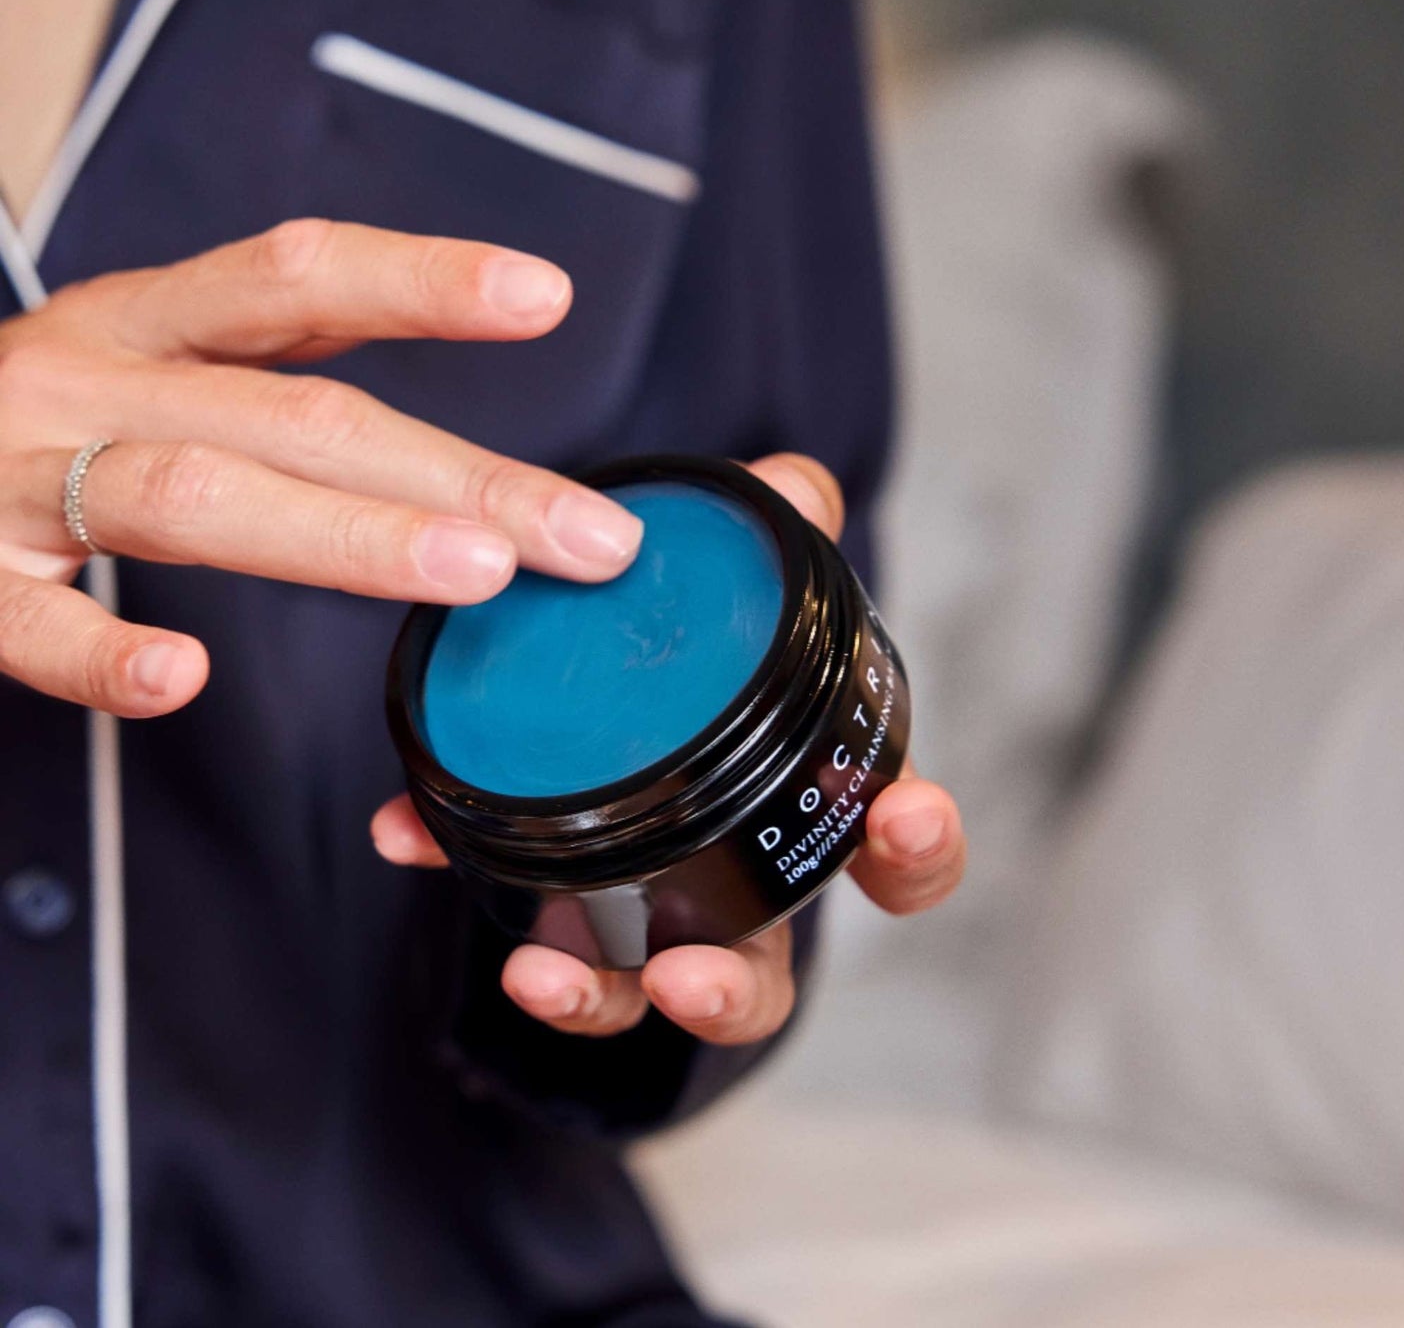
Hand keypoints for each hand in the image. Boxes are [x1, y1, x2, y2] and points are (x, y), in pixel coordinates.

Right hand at [0, 219, 644, 712]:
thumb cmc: (26, 429)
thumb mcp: (145, 373)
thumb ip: (276, 402)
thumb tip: (456, 480)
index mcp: (144, 325)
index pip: (296, 278)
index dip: (420, 280)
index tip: (546, 293)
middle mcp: (86, 379)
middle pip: (294, 413)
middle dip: (455, 473)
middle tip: (584, 535)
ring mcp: (9, 475)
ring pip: (194, 495)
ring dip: (343, 535)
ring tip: (470, 573)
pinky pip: (24, 621)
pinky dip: (98, 651)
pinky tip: (178, 679)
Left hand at [373, 453, 967, 1046]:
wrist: (616, 640)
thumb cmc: (719, 644)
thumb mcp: (752, 574)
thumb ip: (783, 528)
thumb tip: (791, 483)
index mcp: (807, 804)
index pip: (893, 852)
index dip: (920, 850)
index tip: (904, 817)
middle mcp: (741, 877)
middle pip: (764, 970)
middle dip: (737, 989)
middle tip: (694, 974)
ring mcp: (655, 902)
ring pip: (640, 986)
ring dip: (601, 996)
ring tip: (542, 977)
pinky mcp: (565, 890)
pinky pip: (526, 916)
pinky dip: (465, 875)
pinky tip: (406, 834)